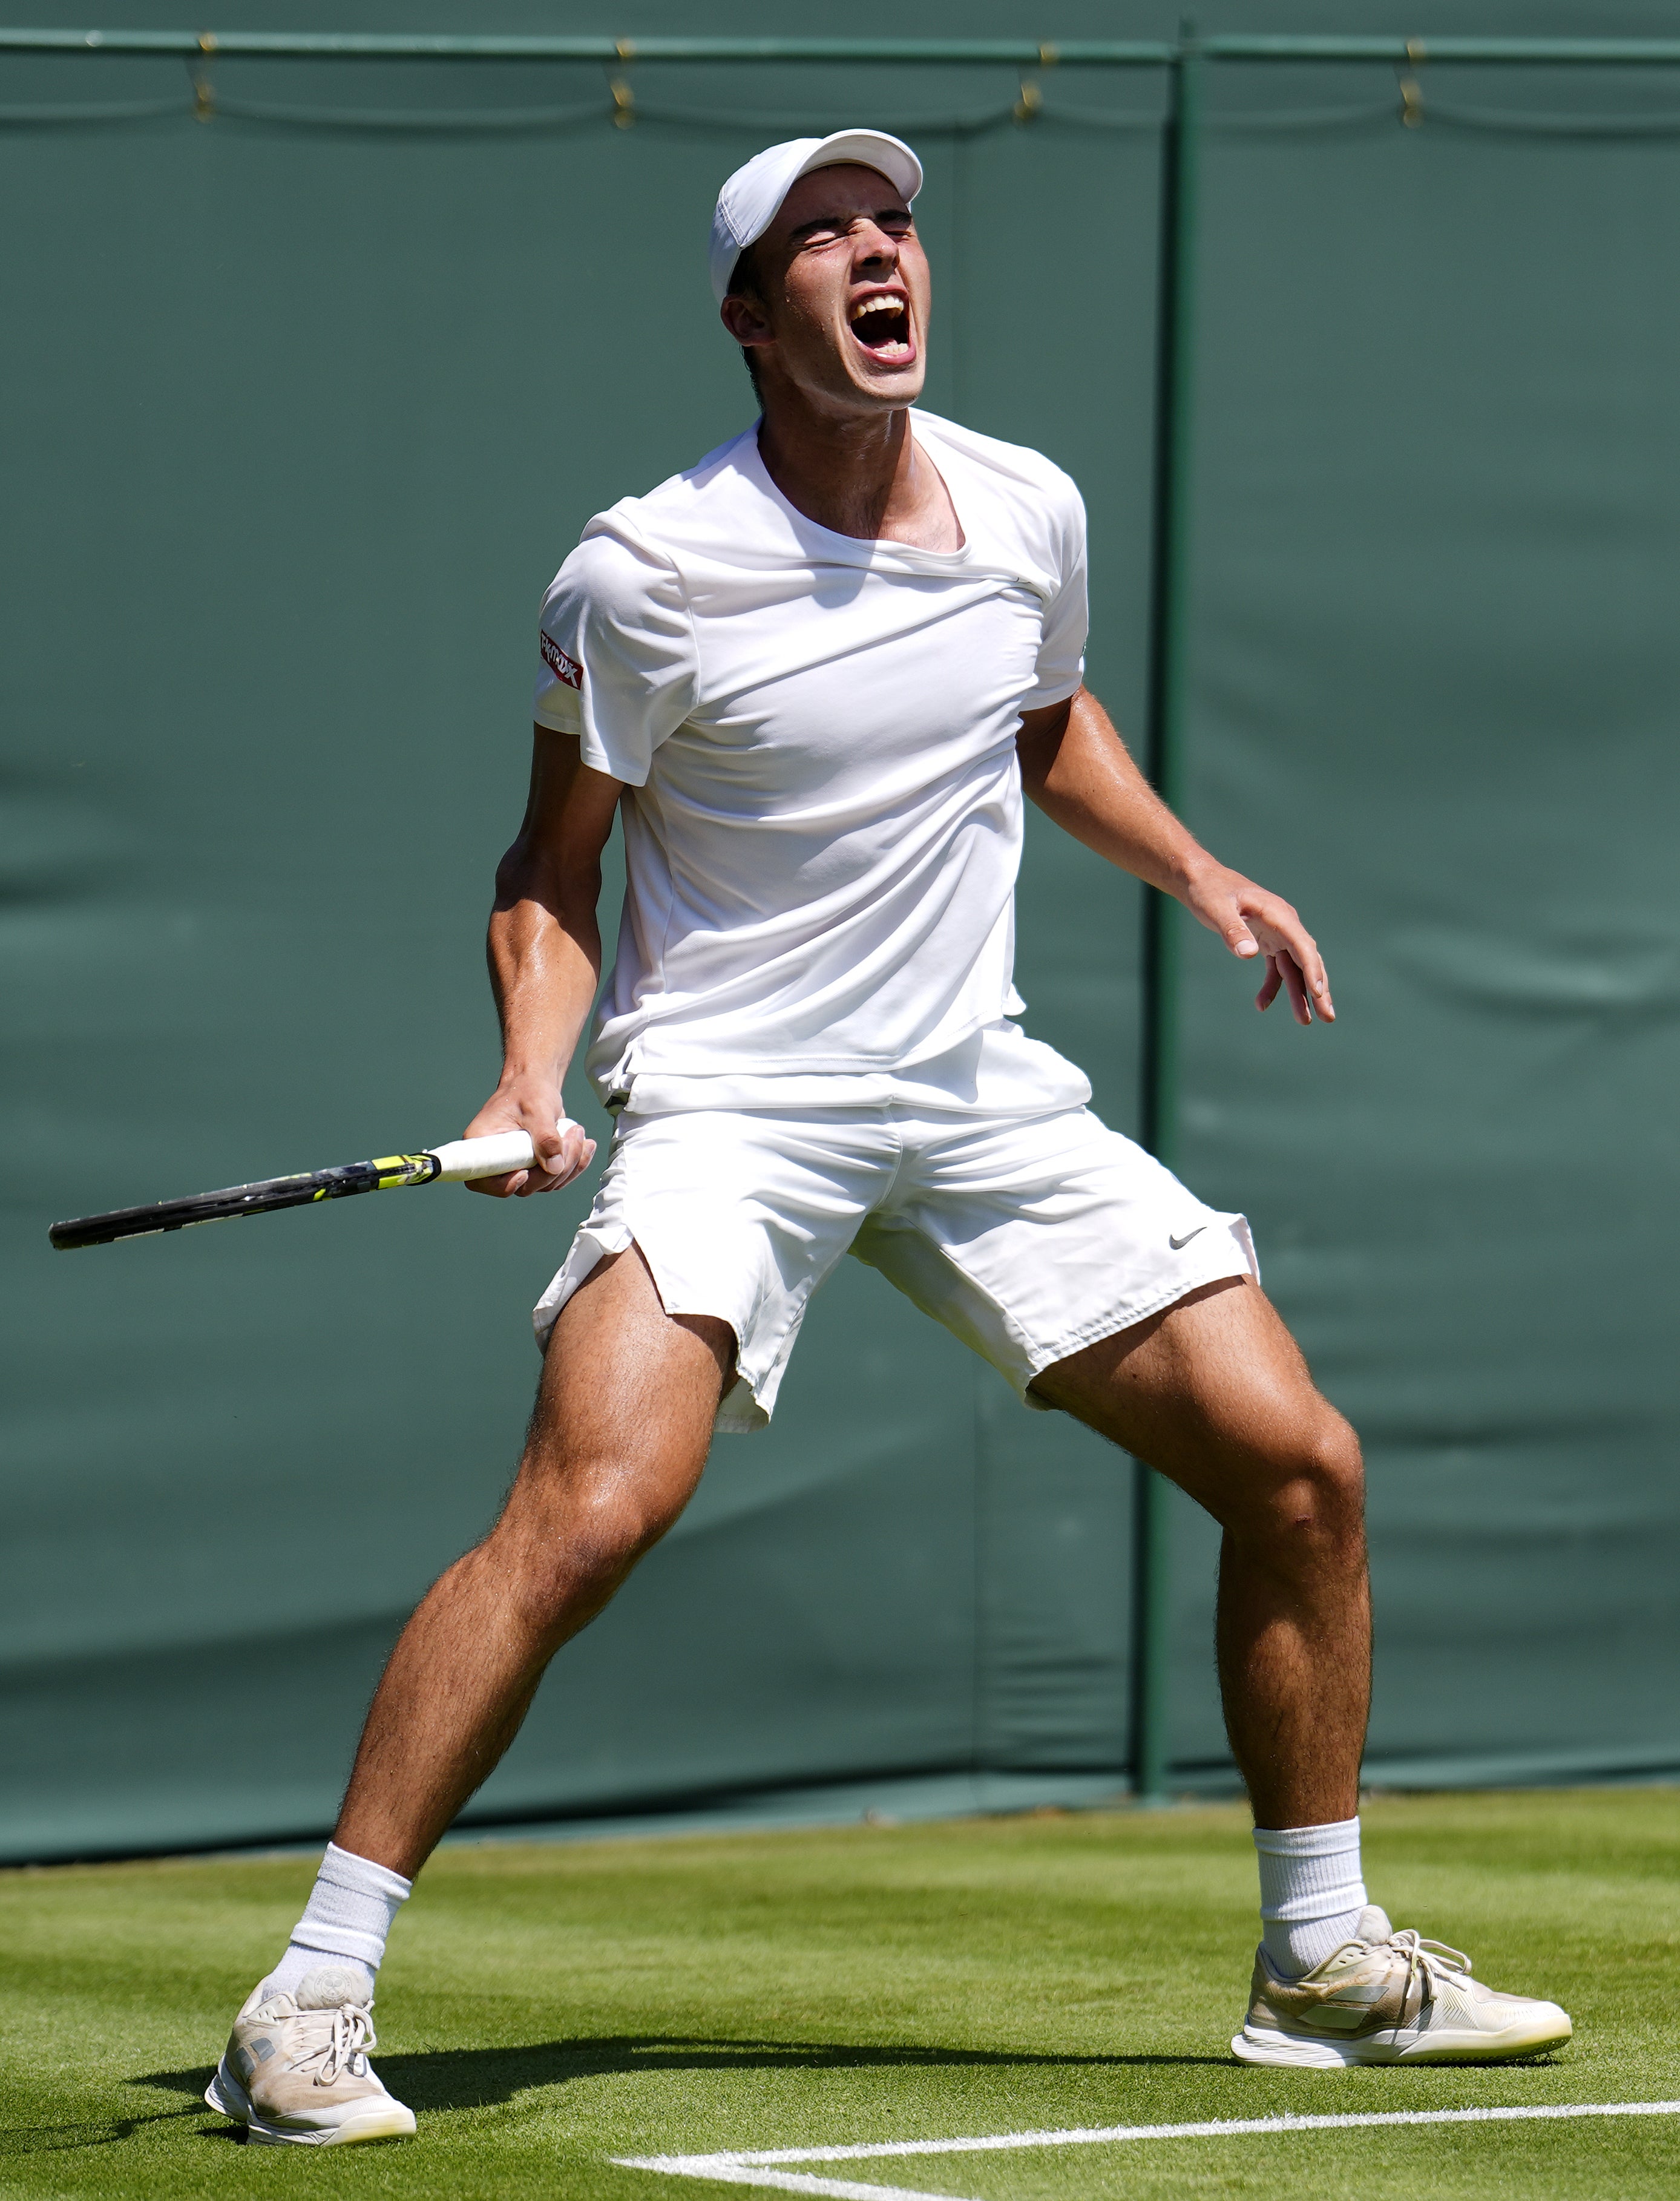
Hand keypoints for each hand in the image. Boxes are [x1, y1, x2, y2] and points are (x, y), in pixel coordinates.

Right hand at [462, 1080, 596, 1196]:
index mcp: (482, 1144)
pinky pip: (557, 1178)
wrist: (537, 1085)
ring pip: (545, 1184)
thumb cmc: (529, 1090)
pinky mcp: (536, 1167)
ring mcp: (517, 1166)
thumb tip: (554, 1167)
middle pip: (524, 1186)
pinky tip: (586, 1145)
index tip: (525, 1173)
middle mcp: (496, 1161)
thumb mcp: (537, 1108)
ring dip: (570, 1163)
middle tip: (571, 1136)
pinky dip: (575, 1164)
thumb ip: (545, 1137)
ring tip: (577, 1132)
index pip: (484, 1180)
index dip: (504, 1185)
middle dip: (553, 1167)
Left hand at [1182, 861, 1333, 1026]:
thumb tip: (1249, 954)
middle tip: (1328, 1017)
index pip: (1302, 945)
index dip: (1312, 970)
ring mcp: (1278, 934)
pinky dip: (1272, 987)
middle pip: (1307, 960)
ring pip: (1295, 968)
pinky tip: (1261, 1005)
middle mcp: (1284, 924)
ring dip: (1300, 994)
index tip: (1318, 993)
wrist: (1201, 880)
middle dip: (1318, 989)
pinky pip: (1276, 968)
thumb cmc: (1209, 891)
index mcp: (1278, 914)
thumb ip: (1232, 929)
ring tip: (1304, 1022)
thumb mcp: (1216, 908)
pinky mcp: (1267, 941)